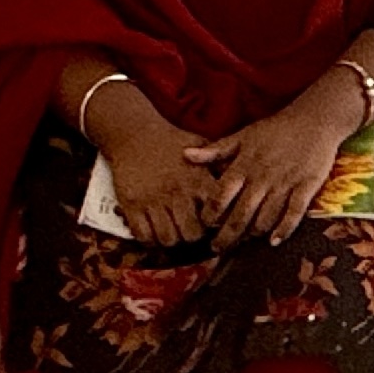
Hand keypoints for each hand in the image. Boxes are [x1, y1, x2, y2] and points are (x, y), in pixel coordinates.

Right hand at [92, 101, 227, 248]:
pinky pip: (143, 235)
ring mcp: (153, 200)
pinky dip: (149, 239)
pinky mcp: (131, 204)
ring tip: (172, 232)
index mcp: (198, 180)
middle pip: (192, 234)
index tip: (212, 225)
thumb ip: (219, 165)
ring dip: (171, 239)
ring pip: (168, 239)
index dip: (215, 226)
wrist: (134, 133)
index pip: (215, 216)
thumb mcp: (200, 147)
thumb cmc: (172, 143)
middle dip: (192, 238)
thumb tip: (242, 182)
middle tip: (190, 232)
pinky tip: (153, 231)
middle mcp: (177, 192)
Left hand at [184, 92, 359, 246]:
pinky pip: (293, 214)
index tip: (206, 226)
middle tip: (217, 250)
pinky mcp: (306, 187)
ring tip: (243, 244)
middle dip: (226, 236)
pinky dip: (283, 230)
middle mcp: (262, 177)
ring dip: (252, 234)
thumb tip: (185, 155)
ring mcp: (285, 184)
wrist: (315, 119)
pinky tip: (274, 241)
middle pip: (240, 215)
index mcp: (244, 165)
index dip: (211, 215)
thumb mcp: (243, 136)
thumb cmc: (276, 129)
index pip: (220, 196)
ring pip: (265, 218)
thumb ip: (215, 150)